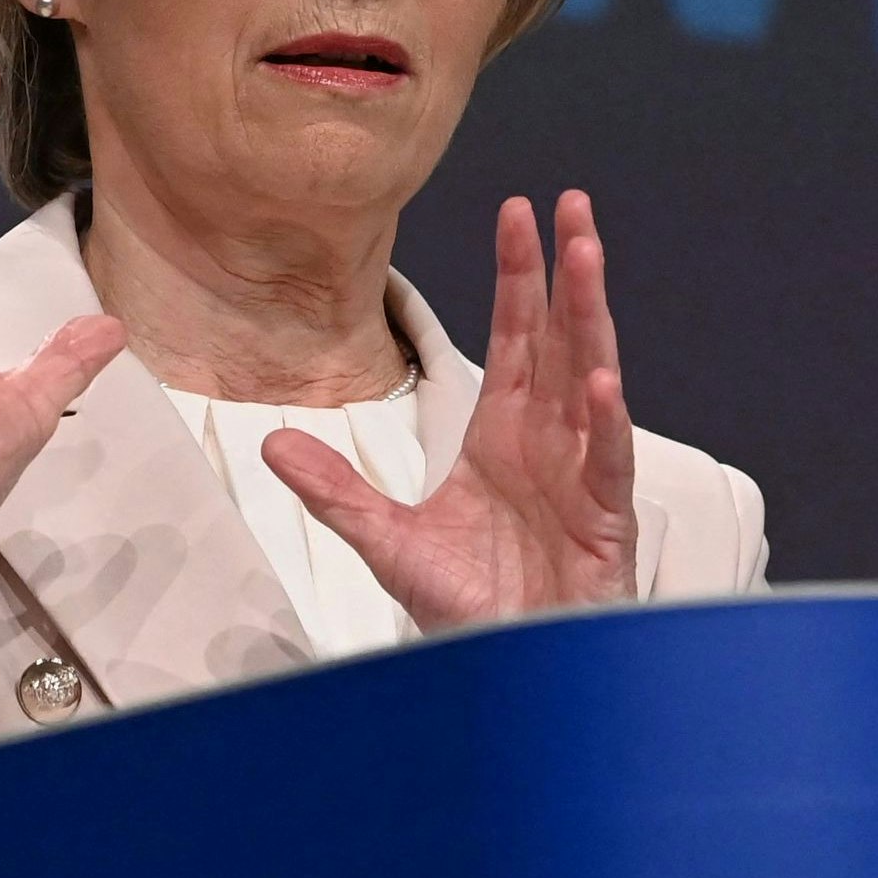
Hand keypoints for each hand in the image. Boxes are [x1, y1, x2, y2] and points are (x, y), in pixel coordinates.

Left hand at [261, 191, 637, 633]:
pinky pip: (606, 463)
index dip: (518, 275)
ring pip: (591, 379)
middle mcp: (548, 442)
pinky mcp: (604, 521)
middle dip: (566, 272)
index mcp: (504, 435)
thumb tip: (271, 443)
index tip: (517, 213)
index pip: (516, 337)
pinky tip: (597, 379)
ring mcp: (581, 476)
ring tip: (586, 257)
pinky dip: (603, 423)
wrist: (510, 672)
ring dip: (590, 318)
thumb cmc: (469, 607)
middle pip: (560, 339)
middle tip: (573, 204)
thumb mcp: (385, 541)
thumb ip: (335, 489)